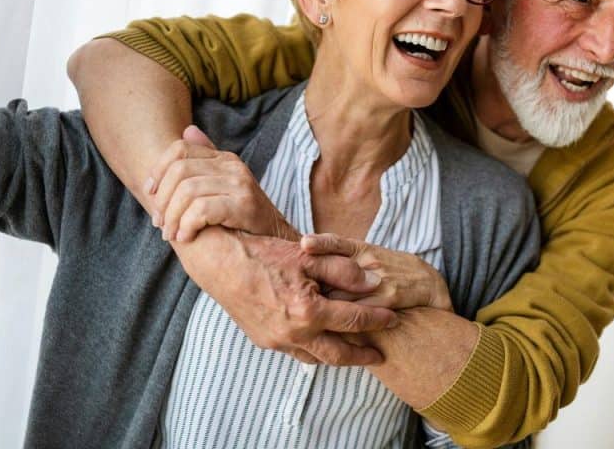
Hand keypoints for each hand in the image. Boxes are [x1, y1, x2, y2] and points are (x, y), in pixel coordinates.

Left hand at [147, 125, 297, 241]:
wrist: (277, 240)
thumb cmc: (243, 217)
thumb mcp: (224, 185)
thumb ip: (205, 161)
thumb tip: (188, 130)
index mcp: (223, 158)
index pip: (179, 149)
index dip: (157, 171)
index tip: (150, 194)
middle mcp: (232, 165)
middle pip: (179, 171)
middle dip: (163, 200)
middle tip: (160, 224)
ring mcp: (240, 183)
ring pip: (187, 191)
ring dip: (172, 217)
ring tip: (172, 234)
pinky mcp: (244, 204)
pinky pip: (202, 209)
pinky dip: (188, 225)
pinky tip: (186, 237)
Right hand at [173, 228, 398, 364]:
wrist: (220, 263)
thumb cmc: (263, 254)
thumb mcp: (309, 256)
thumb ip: (344, 271)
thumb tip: (373, 283)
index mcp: (309, 312)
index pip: (355, 321)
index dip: (378, 319)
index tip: (394, 319)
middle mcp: (293, 334)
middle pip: (338, 354)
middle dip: (361, 356)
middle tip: (380, 356)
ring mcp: (276, 341)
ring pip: (314, 358)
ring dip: (336, 356)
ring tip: (353, 351)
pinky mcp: (262, 340)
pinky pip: (295, 351)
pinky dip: (312, 349)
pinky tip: (319, 339)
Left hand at [301, 233, 452, 311]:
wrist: (431, 285)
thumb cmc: (394, 271)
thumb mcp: (369, 255)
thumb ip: (342, 257)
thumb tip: (306, 255)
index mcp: (362, 249)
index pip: (338, 243)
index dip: (321, 243)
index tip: (304, 244)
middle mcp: (370, 262)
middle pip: (334, 274)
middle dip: (315, 286)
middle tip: (297, 298)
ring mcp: (379, 280)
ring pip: (345, 295)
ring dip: (326, 307)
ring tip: (305, 318)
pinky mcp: (389, 298)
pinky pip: (361, 312)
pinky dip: (345, 322)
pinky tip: (330, 331)